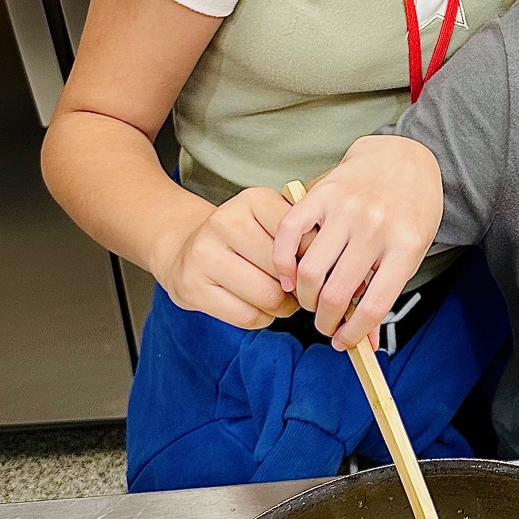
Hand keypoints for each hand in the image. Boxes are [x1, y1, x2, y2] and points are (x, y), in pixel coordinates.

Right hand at [154, 187, 299, 329]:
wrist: (185, 248)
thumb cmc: (242, 239)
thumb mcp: (271, 222)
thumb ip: (301, 235)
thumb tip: (333, 265)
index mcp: (253, 200)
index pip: (300, 236)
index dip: (312, 259)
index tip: (311, 266)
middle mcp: (225, 222)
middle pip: (283, 269)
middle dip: (298, 287)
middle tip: (298, 290)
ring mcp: (204, 254)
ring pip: (267, 295)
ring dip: (282, 306)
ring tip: (281, 300)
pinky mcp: (193, 286)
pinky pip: (246, 316)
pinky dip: (262, 318)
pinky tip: (258, 308)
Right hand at [272, 137, 443, 349]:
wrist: (405, 156)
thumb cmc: (411, 210)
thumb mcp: (412, 252)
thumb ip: (386, 293)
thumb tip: (366, 344)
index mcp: (405, 246)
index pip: (373, 305)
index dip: (353, 333)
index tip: (342, 342)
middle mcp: (375, 227)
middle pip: (337, 293)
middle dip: (325, 320)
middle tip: (323, 323)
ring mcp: (347, 208)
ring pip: (310, 270)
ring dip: (304, 296)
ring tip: (309, 300)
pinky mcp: (323, 193)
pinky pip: (290, 233)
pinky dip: (283, 261)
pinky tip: (288, 275)